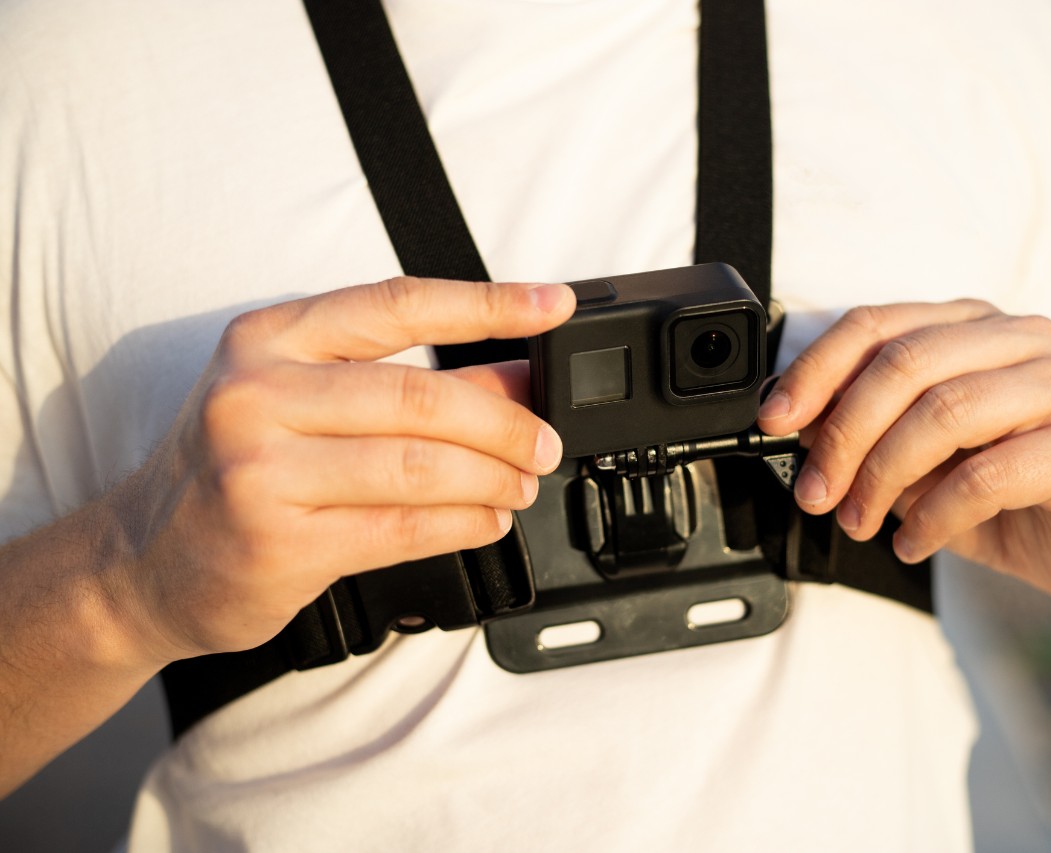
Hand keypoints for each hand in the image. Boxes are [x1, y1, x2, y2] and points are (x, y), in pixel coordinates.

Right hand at [107, 277, 574, 662]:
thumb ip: (408, 381)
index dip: (488, 305)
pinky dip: (463, 524)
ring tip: (521, 486)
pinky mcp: (280, 541)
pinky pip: (402, 528)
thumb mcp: (303, 398)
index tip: (552, 306)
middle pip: (421, 397)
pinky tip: (486, 521)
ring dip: (492, 480)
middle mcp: (257, 395)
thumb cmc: (231, 469)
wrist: (141, 561)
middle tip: (545, 442)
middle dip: (505, 423)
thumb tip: (515, 376)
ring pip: (419, 466)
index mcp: (269, 339)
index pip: (398, 304)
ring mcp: (262, 469)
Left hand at [757, 300, 1050, 605]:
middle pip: (905, 364)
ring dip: (883, 477)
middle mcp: (1021, 338)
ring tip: (860, 520)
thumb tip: (794, 421)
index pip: (876, 324)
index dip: (816, 370)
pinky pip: (987, 476)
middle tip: (816, 492)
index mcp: (970, 324)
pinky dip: (933, 516)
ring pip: (943, 413)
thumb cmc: (997, 491)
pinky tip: (914, 543)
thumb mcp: (913, 453)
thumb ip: (866, 425)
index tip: (774, 421)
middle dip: (843, 434)